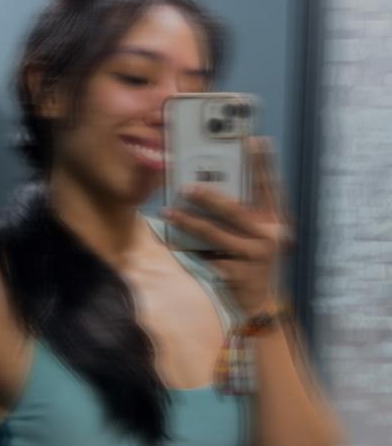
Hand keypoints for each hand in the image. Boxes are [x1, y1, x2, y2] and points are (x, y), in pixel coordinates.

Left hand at [162, 137, 295, 317]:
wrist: (259, 304)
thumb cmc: (255, 262)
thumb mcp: (258, 236)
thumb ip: (246, 215)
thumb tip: (213, 189)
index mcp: (276, 221)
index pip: (270, 187)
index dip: (263, 163)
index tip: (253, 140)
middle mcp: (269, 235)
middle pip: (234, 209)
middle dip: (208, 196)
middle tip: (186, 186)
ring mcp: (254, 255)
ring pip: (215, 233)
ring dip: (189, 221)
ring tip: (170, 211)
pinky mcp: (238, 273)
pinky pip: (206, 255)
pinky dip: (188, 248)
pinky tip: (172, 241)